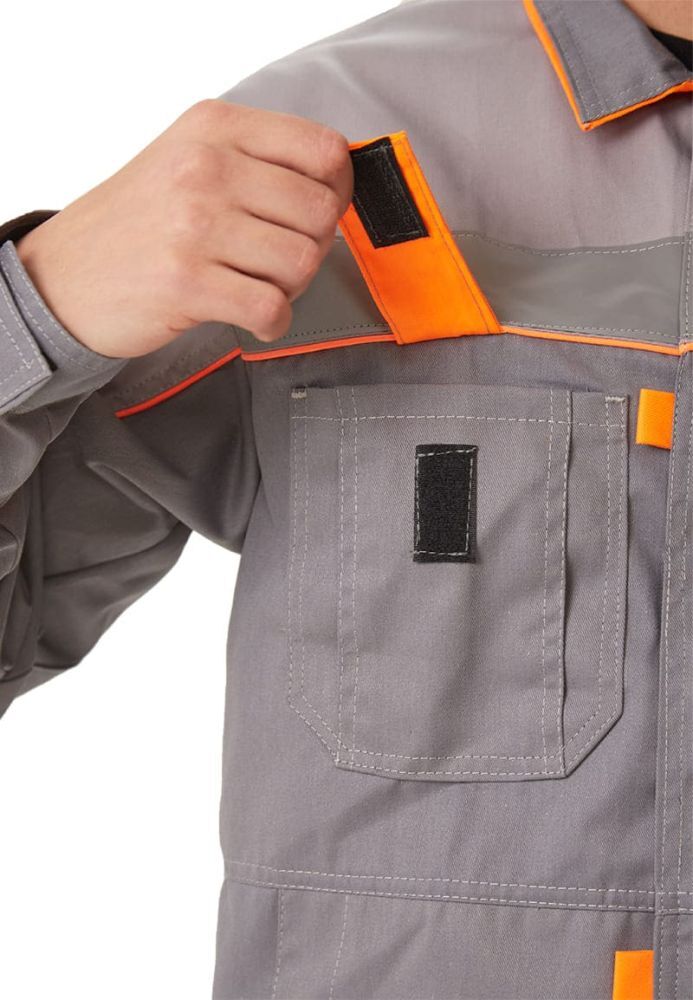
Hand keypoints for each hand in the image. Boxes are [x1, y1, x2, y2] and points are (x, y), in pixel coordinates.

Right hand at [15, 99, 353, 357]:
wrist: (66, 276)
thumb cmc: (139, 222)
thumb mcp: (190, 158)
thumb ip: (258, 160)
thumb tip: (339, 185)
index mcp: (216, 128)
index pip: (324, 150)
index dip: (339, 191)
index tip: (319, 213)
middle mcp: (206, 167)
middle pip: (321, 212)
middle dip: (313, 246)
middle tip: (278, 259)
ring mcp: (195, 225)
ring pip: (303, 261)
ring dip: (293, 286)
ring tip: (259, 285)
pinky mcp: (187, 282)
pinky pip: (273, 307)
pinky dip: (274, 322)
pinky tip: (255, 317)